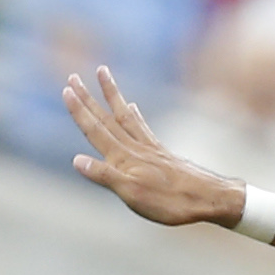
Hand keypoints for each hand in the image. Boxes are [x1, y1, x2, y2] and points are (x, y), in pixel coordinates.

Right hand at [63, 66, 242, 227]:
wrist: (207, 199)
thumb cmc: (169, 201)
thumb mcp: (132, 194)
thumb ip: (104, 176)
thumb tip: (76, 160)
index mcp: (123, 158)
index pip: (95, 130)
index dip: (79, 111)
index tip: (66, 89)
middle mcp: (134, 148)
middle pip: (106, 118)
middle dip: (88, 98)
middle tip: (73, 76)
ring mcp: (149, 148)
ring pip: (124, 115)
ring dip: (111, 95)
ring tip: (103, 72)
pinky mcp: (161, 153)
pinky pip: (143, 127)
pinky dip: (134, 114)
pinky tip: (132, 106)